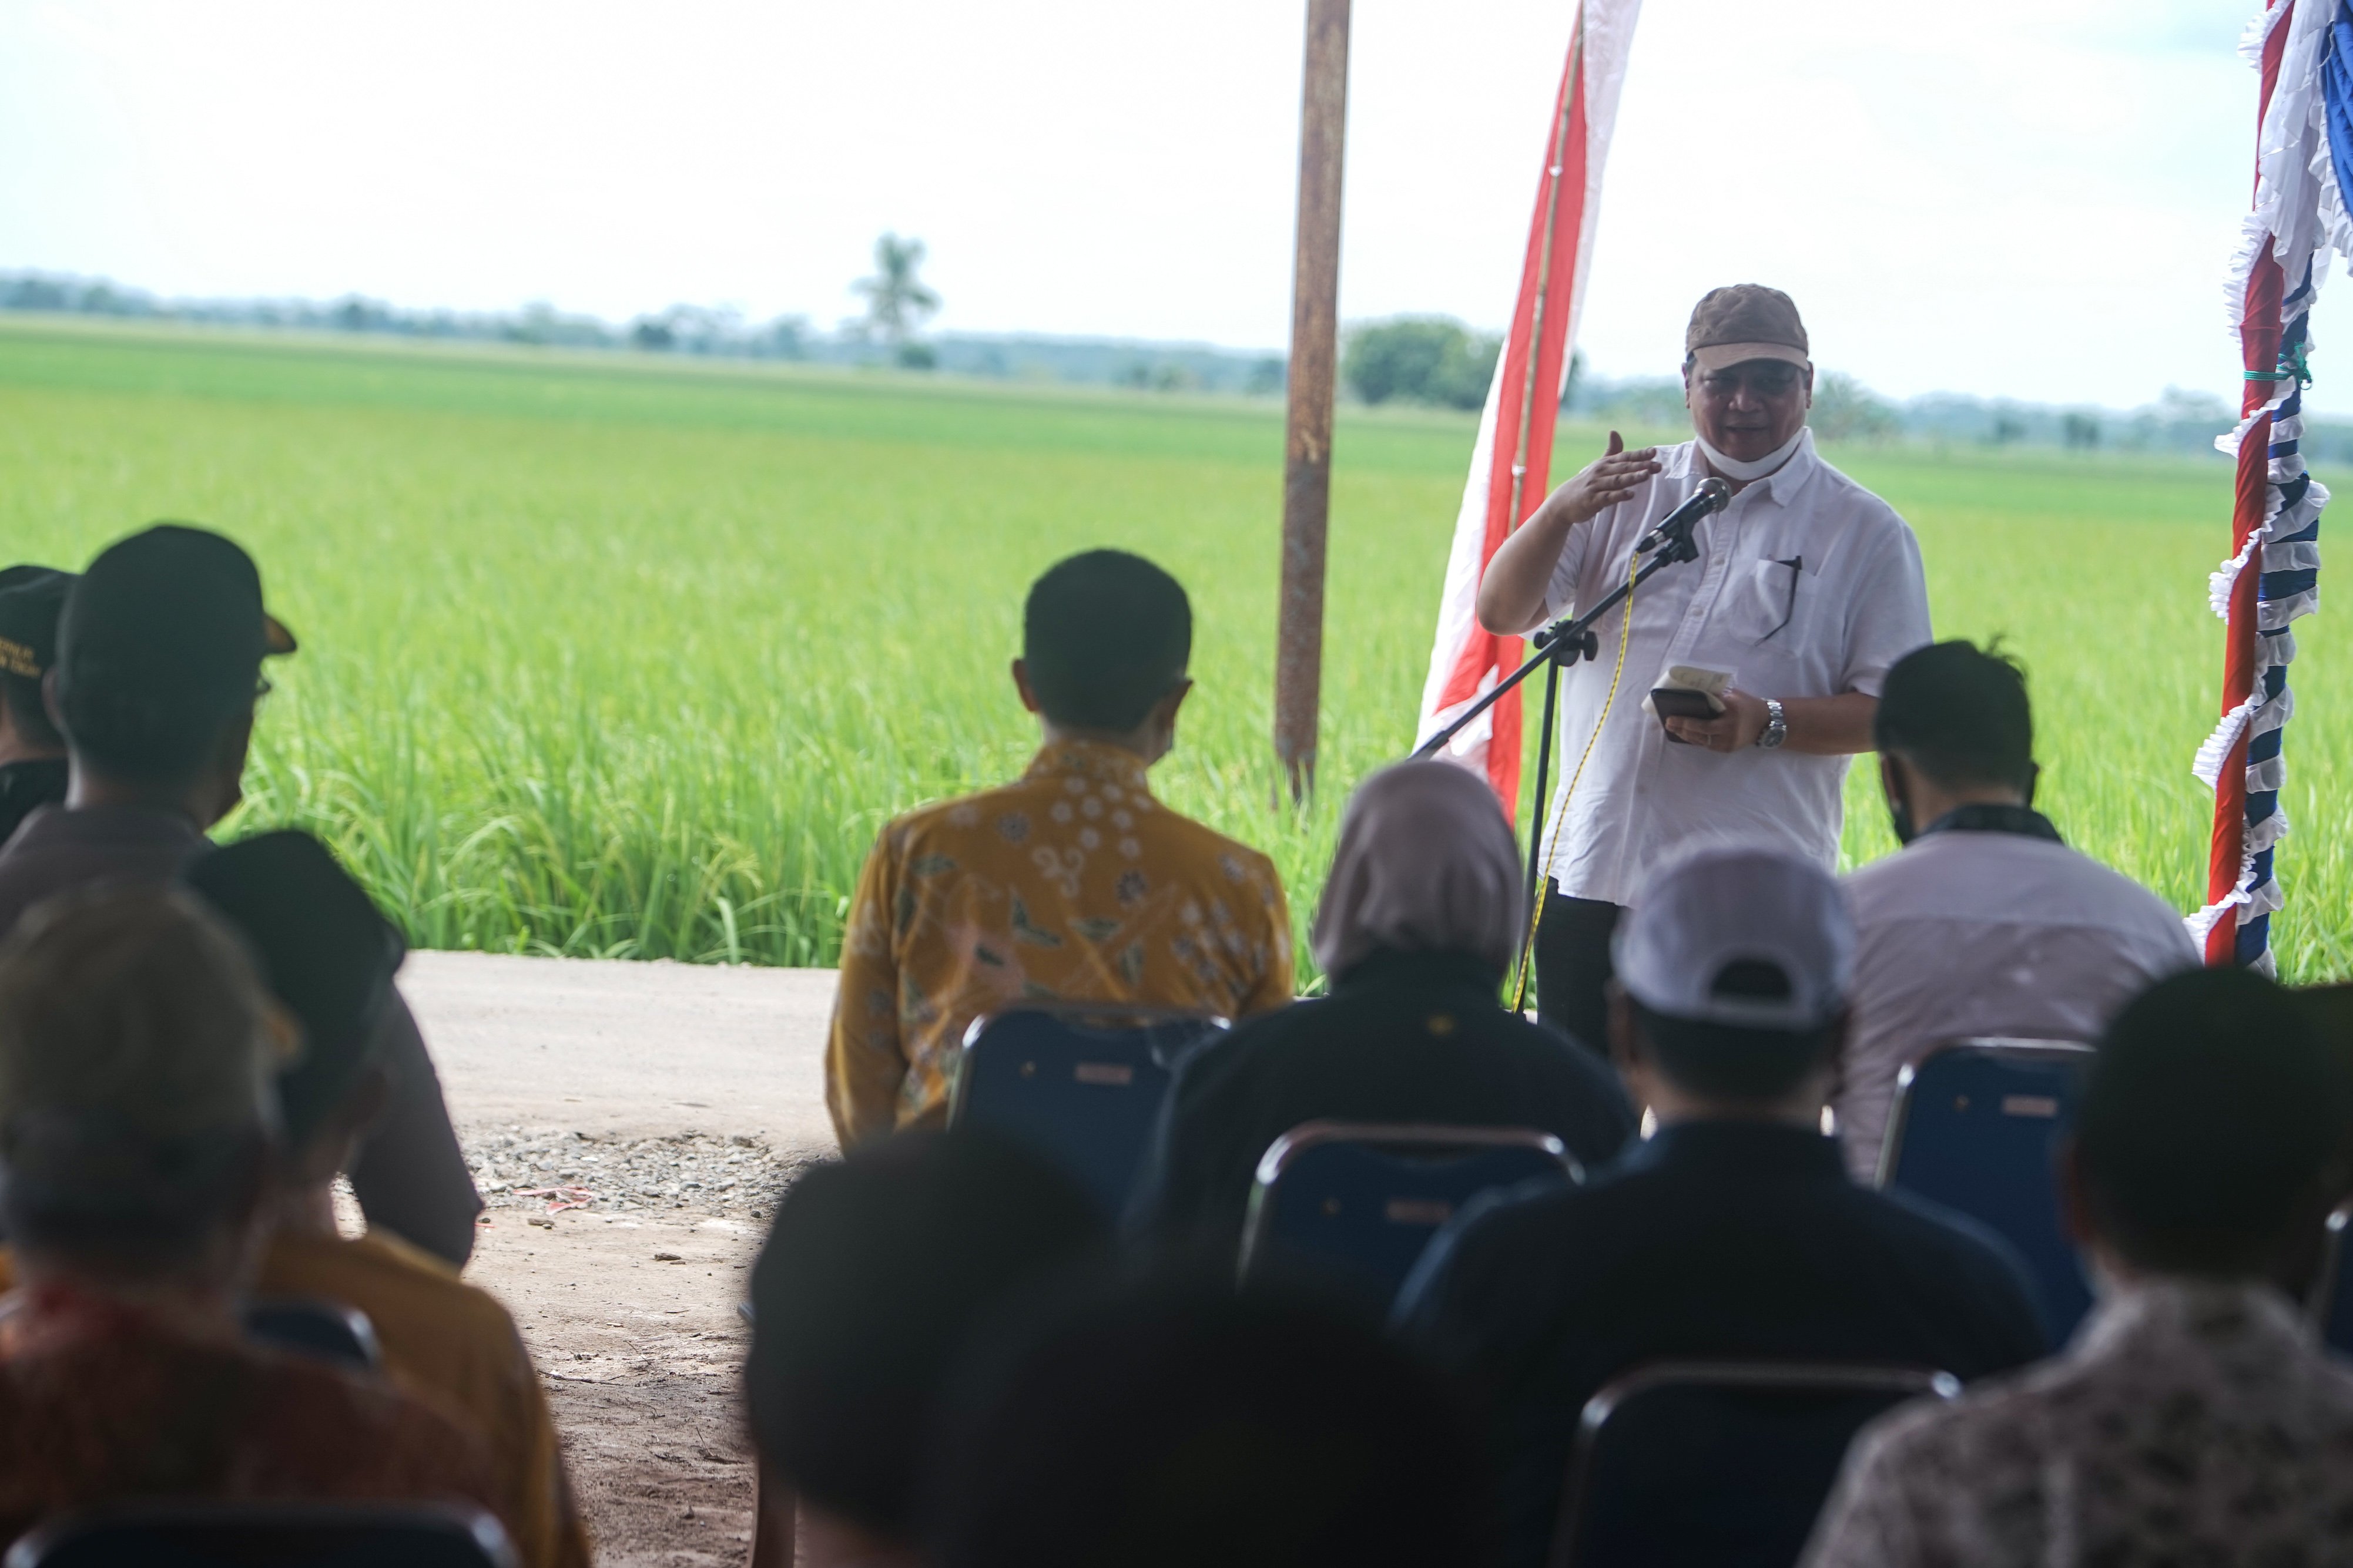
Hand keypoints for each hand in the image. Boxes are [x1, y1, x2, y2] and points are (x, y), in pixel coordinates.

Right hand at [1539, 431, 1661, 528]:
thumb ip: (1611, 451)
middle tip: (1657, 465)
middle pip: (1624, 468)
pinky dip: (1619, 495)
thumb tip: (1614, 431)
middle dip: (1641, 466)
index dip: (1640, 454)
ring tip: (1646, 475)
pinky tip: (1630, 494)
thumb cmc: (1585, 483)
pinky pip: (1607, 498)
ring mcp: (1595, 486)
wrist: (1563, 502)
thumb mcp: (1598, 465)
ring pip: (1616, 481)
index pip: (1625, 456)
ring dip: (1632, 478)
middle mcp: (1600, 472)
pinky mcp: (1592, 500)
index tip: (1654, 452)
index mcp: (1604, 463)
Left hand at [1665, 687, 1768, 752]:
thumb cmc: (1747, 705)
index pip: (1705, 722)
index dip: (1687, 721)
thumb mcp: (1733, 696)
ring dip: (1686, 735)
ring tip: (1673, 728)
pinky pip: (1707, 745)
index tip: (1672, 717)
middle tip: (1668, 722)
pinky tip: (1685, 733)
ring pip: (1702, 741)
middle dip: (1682, 728)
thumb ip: (1716, 695)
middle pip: (1701, 733)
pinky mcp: (1727, 749)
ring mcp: (1728, 743)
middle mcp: (1729, 732)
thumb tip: (1693, 691)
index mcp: (1731, 716)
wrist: (1767, 722)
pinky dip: (1695, 739)